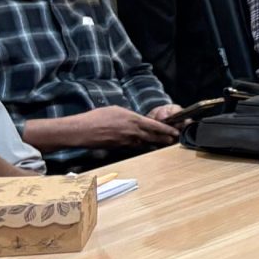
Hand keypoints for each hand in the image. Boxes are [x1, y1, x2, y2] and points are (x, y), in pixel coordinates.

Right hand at [55, 104, 180, 147]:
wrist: (83, 130)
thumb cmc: (97, 117)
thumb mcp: (116, 110)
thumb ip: (129, 116)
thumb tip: (135, 120)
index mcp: (133, 120)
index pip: (155, 126)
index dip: (167, 130)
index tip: (175, 132)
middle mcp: (133, 132)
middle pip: (154, 137)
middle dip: (164, 139)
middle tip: (172, 140)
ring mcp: (127, 142)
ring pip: (145, 143)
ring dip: (153, 143)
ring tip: (161, 143)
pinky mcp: (120, 148)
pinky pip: (134, 147)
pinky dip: (140, 146)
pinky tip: (143, 146)